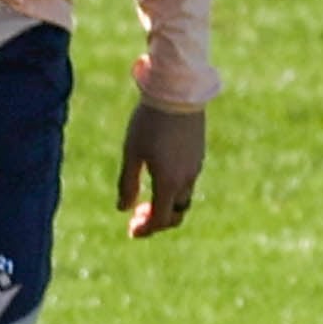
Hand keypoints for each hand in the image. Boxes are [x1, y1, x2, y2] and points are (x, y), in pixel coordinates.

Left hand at [118, 101, 203, 237]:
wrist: (178, 93)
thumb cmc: (149, 122)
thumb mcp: (132, 153)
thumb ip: (127, 183)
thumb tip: (123, 209)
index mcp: (169, 183)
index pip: (161, 219)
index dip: (146, 229)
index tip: (132, 231)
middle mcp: (187, 179)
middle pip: (176, 214)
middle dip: (158, 221)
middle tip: (137, 217)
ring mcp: (196, 167)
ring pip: (184, 198)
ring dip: (166, 205)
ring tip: (146, 199)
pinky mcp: (199, 154)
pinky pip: (188, 181)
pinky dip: (173, 190)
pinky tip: (159, 178)